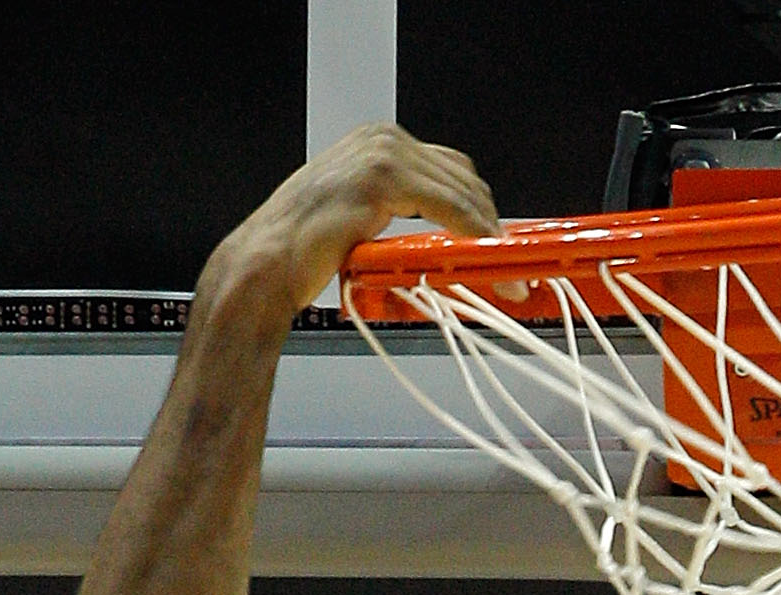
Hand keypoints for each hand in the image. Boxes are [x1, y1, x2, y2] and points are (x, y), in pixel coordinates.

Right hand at [218, 124, 497, 319]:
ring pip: (461, 191)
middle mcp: (383, 138)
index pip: (452, 168)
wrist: (268, 262)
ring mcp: (382, 153)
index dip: (481, 207)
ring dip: (488, 233)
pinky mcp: (382, 178)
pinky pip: (445, 205)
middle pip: (463, 176)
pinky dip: (471, 231)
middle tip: (513, 263)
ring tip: (506, 270)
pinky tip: (485, 253)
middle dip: (492, 221)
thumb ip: (402, 212)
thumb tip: (449, 238)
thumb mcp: (364, 218)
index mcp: (378, 142)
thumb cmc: (306, 250)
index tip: (500, 241)